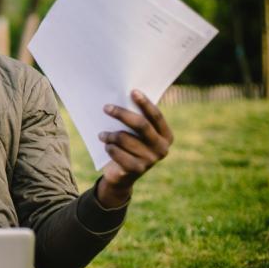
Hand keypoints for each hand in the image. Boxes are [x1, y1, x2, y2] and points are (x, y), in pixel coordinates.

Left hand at [97, 89, 173, 206]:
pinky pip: (117, 152)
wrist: (122, 175)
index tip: (132, 91)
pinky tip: (107, 147)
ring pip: (124, 138)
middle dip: (121, 114)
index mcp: (166, 136)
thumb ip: (137, 119)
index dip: (145, 103)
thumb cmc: (130, 146)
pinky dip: (109, 147)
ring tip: (102, 135)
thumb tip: (125, 95)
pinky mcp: (137, 170)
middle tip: (106, 107)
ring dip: (109, 135)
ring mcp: (151, 160)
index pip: (156, 116)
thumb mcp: (136, 134)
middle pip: (141, 125)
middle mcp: (162, 149)